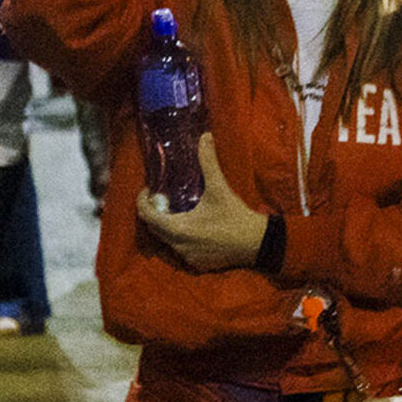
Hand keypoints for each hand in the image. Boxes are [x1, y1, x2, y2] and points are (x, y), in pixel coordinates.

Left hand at [136, 132, 269, 271]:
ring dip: (169, 227)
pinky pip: (183, 251)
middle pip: (154, 229)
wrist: (259, 244)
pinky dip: (184, 240)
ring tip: (181, 214)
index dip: (142, 202)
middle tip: (162, 201)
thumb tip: (204, 137)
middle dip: (155, 214)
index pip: (146, 216)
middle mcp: (177, 245)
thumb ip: (208, 163)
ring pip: (168, 241)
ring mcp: (188, 257)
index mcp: (177, 228)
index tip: (148, 191)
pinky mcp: (199, 264)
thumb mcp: (220, 189)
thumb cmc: (236, 216)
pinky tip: (197, 231)